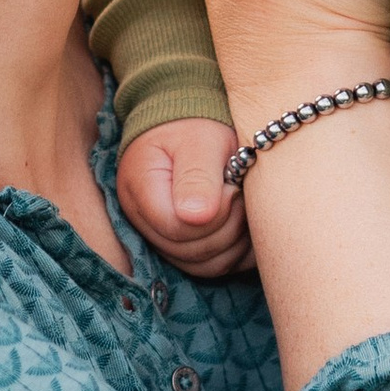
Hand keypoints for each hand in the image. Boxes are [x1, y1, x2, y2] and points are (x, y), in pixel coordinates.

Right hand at [117, 118, 253, 279]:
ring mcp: (161, 237)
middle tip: (240, 193)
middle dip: (227, 227)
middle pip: (189, 251)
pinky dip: (238, 253)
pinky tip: (249, 226)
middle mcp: (143, 220)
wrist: (191, 123)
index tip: (232, 187)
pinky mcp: (183, 246)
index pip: (176, 227)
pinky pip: (214, 267)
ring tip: (243, 206)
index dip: (214, 216)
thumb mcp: (199, 140)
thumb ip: (197, 176)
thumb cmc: (195, 125)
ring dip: (235, 243)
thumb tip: (196, 216)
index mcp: (140, 188)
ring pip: (203, 266)